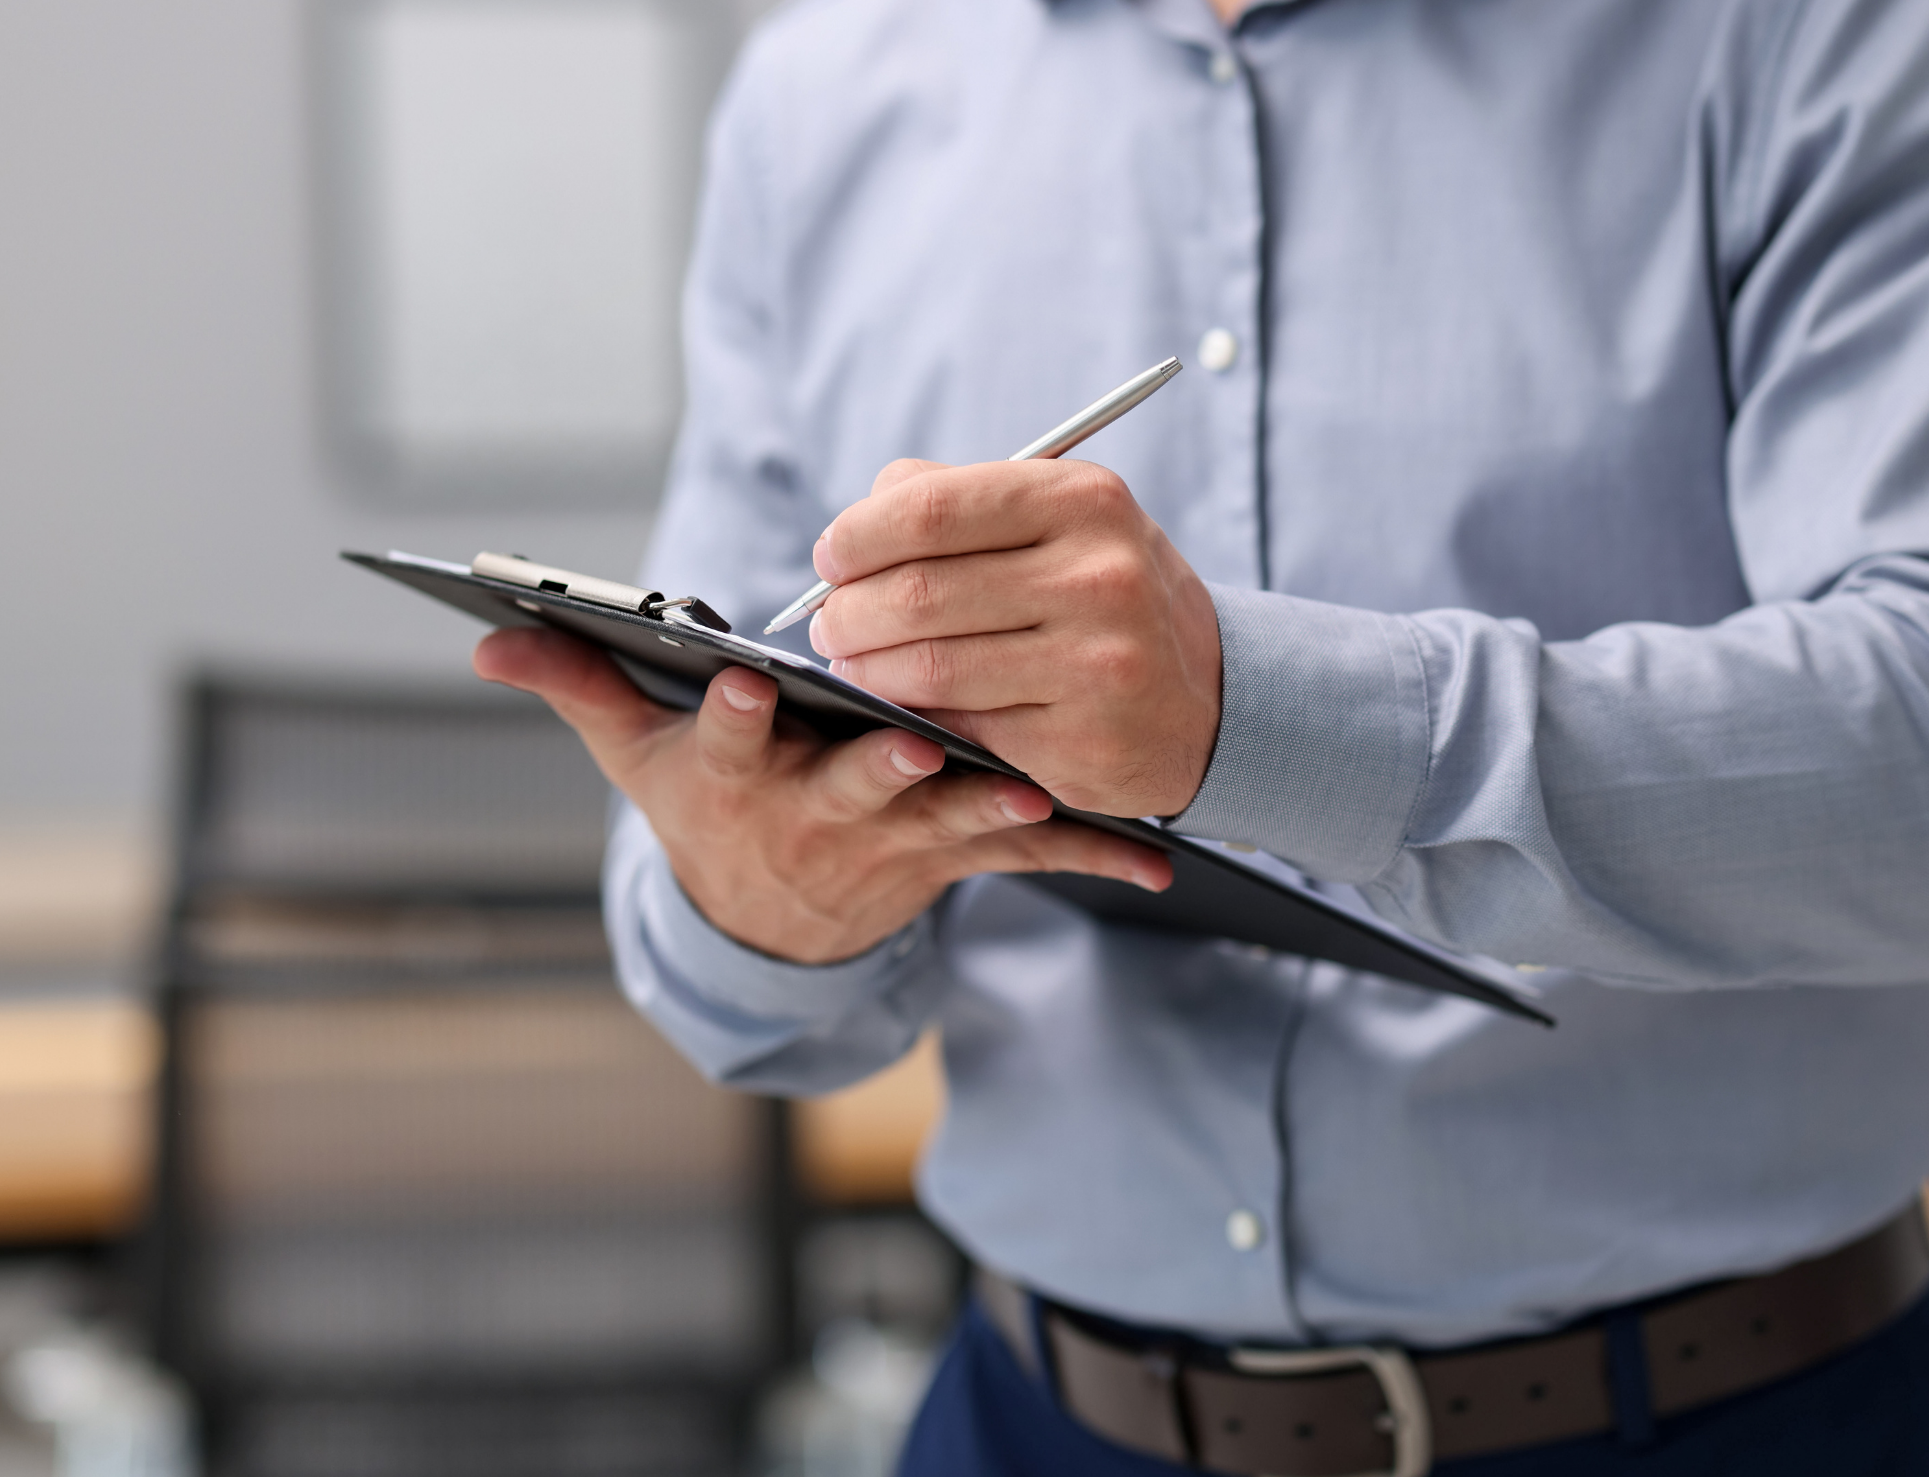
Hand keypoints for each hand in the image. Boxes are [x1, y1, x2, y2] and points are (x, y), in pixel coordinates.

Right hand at [473, 627, 1171, 964]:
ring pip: (945, 822)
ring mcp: (892, 843)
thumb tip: (486, 635)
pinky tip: (1158, 863)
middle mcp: (814, 814)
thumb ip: (575, 683)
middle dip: (878, 767)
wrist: (774, 923)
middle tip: (912, 745)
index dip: (724, 712)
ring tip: (1040, 792)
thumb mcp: (635, 755)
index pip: (720, 737)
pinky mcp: (954, 857)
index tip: (734, 673)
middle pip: (848, 787)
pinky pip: (1025, 858)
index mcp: (736, 776)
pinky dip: (1092, 855)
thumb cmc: (706, 809)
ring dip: (991, 807)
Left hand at [807, 458, 1222, 817]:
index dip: (857, 537)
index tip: (831, 558)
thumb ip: (956, 500)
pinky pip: (961, 727)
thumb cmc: (1102, 596)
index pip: (929, 509)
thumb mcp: (1058, 522)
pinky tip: (907, 707)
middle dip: (847, 613)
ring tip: (854, 664)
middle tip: (830, 624)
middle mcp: (1100, 576)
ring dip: (867, 670)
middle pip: (917, 594)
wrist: (1205, 701)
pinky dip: (916, 718)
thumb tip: (854, 526)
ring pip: (928, 668)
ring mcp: (1096, 664)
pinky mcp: (1082, 740)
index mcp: (1083, 500)